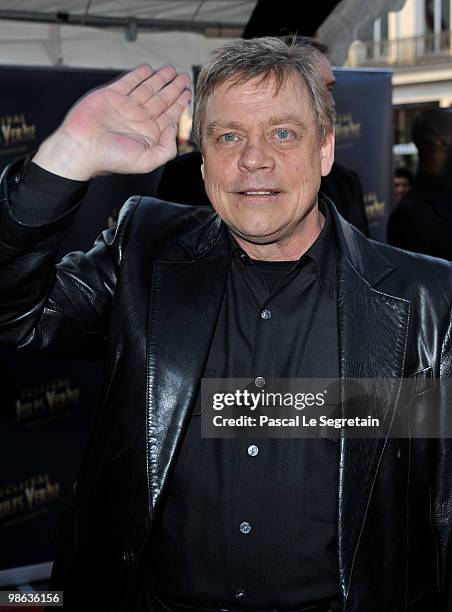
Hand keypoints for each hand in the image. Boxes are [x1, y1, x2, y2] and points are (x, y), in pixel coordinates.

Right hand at [33, 65, 191, 179]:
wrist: (82, 149)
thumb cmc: (112, 159)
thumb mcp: (148, 161)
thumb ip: (167, 148)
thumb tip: (173, 127)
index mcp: (148, 134)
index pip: (168, 115)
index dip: (179, 104)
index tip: (188, 93)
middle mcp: (138, 119)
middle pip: (161, 99)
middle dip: (173, 88)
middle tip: (183, 77)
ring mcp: (125, 106)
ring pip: (147, 88)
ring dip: (160, 79)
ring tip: (171, 70)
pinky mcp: (110, 95)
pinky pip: (128, 82)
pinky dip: (138, 75)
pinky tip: (149, 69)